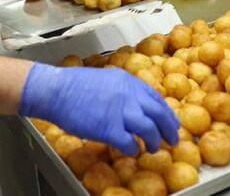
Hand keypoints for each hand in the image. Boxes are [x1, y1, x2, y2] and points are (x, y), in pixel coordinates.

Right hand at [19, 63, 179, 155]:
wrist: (56, 90)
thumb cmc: (74, 85)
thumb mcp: (105, 78)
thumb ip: (122, 89)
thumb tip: (132, 102)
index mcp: (127, 81)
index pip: (156, 98)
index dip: (166, 113)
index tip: (171, 122)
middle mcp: (129, 95)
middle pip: (159, 114)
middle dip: (169, 129)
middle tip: (172, 139)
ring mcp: (120, 112)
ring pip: (150, 130)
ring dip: (154, 141)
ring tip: (152, 148)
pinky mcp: (109, 129)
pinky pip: (130, 144)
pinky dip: (133, 150)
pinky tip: (131, 151)